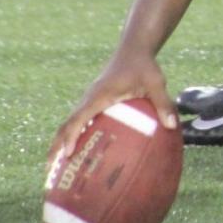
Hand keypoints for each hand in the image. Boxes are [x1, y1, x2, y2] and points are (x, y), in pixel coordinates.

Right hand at [48, 50, 175, 163]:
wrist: (133, 50)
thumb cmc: (144, 66)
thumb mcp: (155, 81)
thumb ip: (162, 102)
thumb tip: (172, 125)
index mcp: (99, 95)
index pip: (80, 117)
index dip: (71, 136)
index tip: (66, 154)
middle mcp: (89, 99)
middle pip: (67, 124)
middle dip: (56, 146)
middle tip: (50, 171)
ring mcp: (89, 101)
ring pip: (69, 124)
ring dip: (60, 144)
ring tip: (56, 170)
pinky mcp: (93, 103)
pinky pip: (79, 122)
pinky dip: (73, 137)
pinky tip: (79, 154)